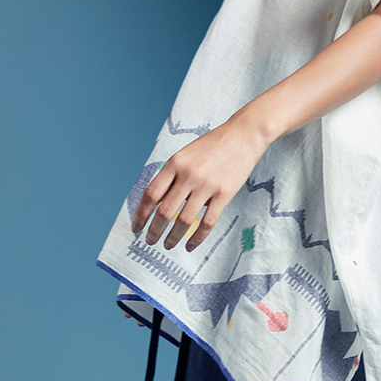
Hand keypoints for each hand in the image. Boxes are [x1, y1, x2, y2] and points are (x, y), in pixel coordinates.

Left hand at [131, 117, 267, 254]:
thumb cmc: (213, 145)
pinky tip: (190, 245)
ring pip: (184, 220)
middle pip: (164, 211)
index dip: (140, 214)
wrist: (243, 135)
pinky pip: (207, 222)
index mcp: (174, 163)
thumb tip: (159, 202)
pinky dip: (197, 238)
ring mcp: (206, 185)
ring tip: (168, 245)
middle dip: (154, 231)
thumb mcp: (186, 154)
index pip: (151, 194)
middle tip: (150, 241)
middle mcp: (188, 175)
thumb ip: (172, 175)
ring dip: (173, 237)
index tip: (136, 227)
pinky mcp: (224, 194)